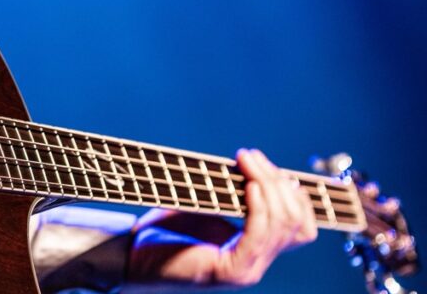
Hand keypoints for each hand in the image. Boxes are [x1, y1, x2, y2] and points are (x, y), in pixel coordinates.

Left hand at [125, 149, 317, 289]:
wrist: (129, 259)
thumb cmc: (160, 232)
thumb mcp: (201, 207)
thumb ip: (227, 194)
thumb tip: (249, 164)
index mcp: (254, 249)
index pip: (300, 226)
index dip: (290, 191)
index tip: (264, 163)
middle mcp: (256, 263)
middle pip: (297, 223)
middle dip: (279, 183)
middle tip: (252, 157)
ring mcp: (247, 270)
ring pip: (282, 227)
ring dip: (268, 187)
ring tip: (247, 162)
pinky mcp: (230, 272)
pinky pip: (258, 238)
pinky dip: (259, 209)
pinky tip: (248, 187)